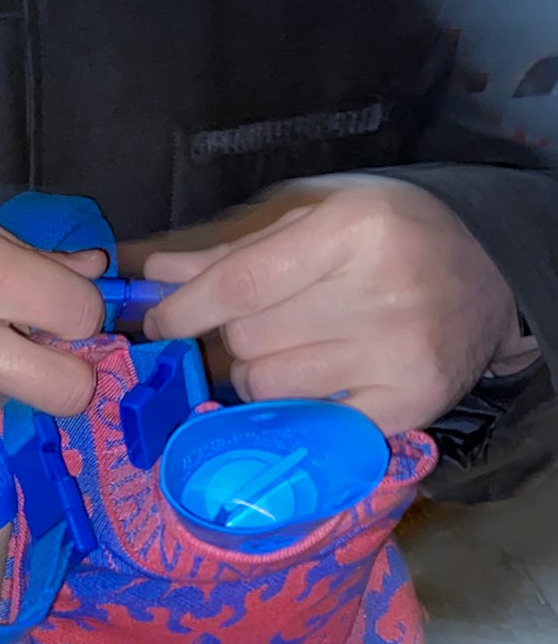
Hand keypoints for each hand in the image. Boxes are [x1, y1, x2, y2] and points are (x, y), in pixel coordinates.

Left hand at [139, 178, 536, 434]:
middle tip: (248, 328)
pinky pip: (307, 424)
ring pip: (266, 387)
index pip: (240, 285)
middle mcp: (380, 292)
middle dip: (227, 338)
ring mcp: (396, 356)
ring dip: (256, 375)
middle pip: (247, 339)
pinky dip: (293, 410)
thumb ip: (235, 249)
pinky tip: (313, 384)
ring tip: (291, 349)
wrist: (489, 278)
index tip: (157, 322)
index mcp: (355, 229)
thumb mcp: (319, 220)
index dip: (184, 309)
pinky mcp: (406, 407)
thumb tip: (154, 274)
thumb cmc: (389, 241)